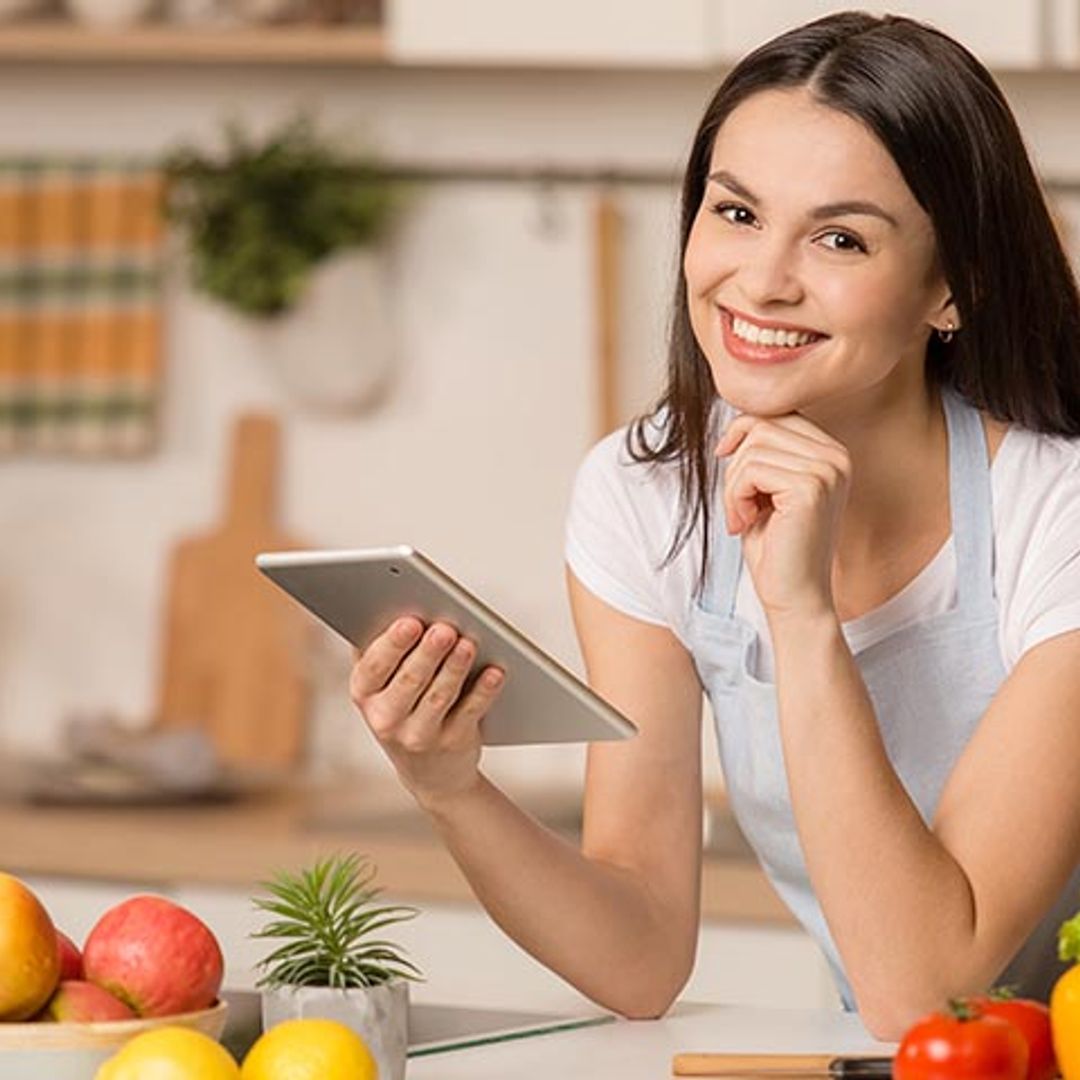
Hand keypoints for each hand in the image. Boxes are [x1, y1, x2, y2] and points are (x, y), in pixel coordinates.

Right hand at [349, 618, 505, 807]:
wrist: (430, 771)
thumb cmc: (405, 708)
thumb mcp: (384, 684)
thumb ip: (389, 650)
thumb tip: (406, 607)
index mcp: (364, 694)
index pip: (373, 667)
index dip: (392, 644)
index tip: (410, 621)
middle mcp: (386, 718)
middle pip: (409, 681)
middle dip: (428, 653)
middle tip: (444, 629)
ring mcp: (420, 735)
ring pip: (439, 696)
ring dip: (455, 668)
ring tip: (468, 643)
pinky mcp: (452, 742)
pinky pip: (470, 712)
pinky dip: (484, 691)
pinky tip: (494, 672)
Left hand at [717, 412, 850, 621]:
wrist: (794, 596)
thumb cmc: (776, 547)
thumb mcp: (766, 488)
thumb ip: (763, 450)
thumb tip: (737, 418)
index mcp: (831, 453)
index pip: (777, 414)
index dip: (742, 432)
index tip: (725, 458)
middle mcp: (837, 456)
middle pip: (761, 426)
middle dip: (735, 466)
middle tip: (737, 506)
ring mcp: (827, 470)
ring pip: (751, 448)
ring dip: (733, 486)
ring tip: (742, 517)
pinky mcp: (810, 488)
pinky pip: (750, 470)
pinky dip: (735, 497)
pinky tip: (745, 524)